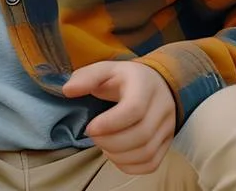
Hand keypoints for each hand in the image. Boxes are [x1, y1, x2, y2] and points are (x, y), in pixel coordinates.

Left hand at [61, 60, 176, 174]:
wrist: (155, 84)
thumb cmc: (125, 79)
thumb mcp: (105, 70)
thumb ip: (86, 78)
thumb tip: (68, 91)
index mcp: (145, 85)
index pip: (134, 109)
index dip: (110, 123)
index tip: (90, 128)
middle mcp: (162, 108)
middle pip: (141, 135)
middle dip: (111, 142)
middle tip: (94, 137)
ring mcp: (168, 127)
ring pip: (147, 152)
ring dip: (119, 155)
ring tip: (103, 145)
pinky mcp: (167, 143)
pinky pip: (151, 164)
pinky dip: (130, 166)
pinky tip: (116, 155)